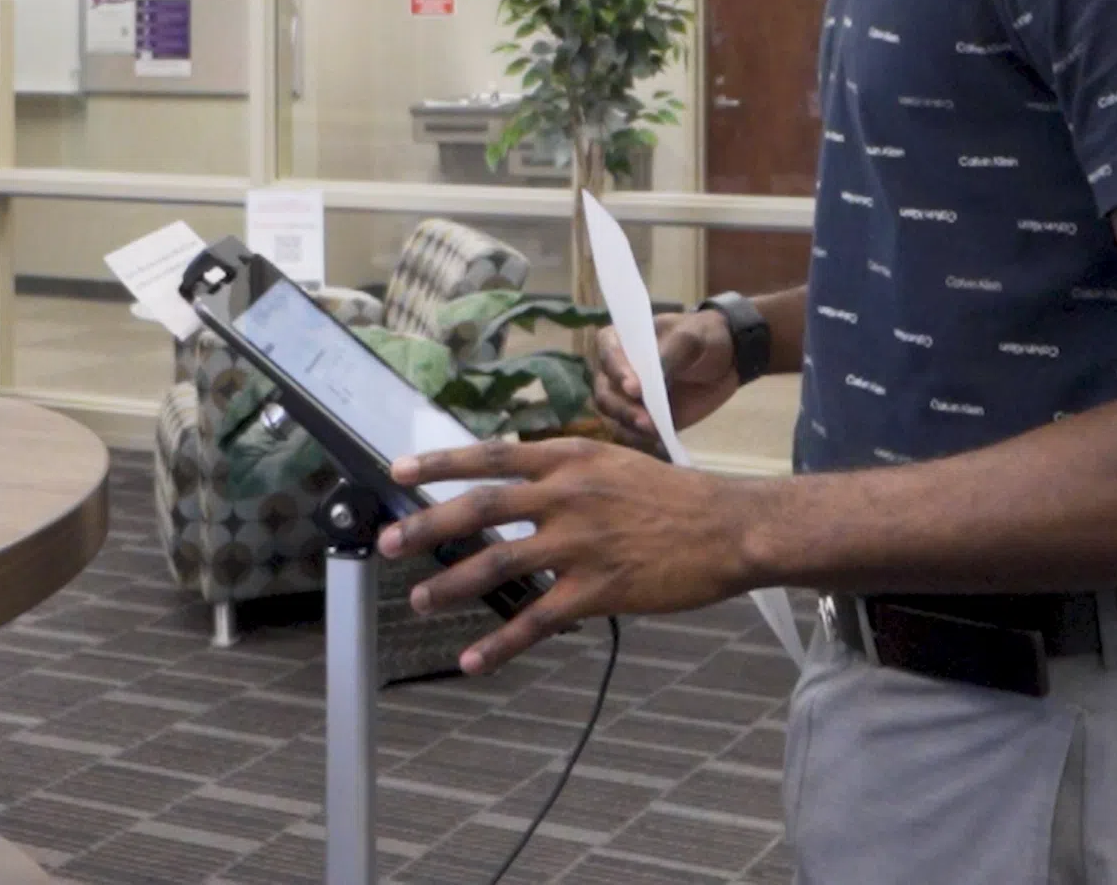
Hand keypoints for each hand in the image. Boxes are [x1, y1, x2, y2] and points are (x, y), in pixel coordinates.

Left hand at [381, 437, 756, 673]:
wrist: (729, 528)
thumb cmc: (674, 497)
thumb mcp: (614, 463)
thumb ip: (564, 470)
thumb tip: (512, 478)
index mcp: (570, 458)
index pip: (491, 456)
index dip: (439, 462)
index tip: (398, 469)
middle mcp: (568, 495)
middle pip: (479, 510)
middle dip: (426, 528)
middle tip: (388, 544)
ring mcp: (581, 543)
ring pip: (497, 566)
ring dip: (451, 586)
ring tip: (420, 600)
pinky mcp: (597, 589)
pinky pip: (536, 621)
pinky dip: (500, 645)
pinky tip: (474, 661)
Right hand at [592, 309, 737, 445]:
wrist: (723, 362)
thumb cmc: (701, 339)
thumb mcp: (692, 337)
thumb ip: (672, 352)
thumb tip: (657, 373)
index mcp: (619, 341)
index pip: (608, 355)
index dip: (618, 372)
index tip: (635, 389)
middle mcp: (613, 372)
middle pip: (605, 394)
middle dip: (623, 409)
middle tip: (646, 421)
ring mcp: (624, 399)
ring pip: (614, 419)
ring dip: (632, 429)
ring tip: (656, 434)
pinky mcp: (640, 421)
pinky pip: (632, 436)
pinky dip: (643, 442)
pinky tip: (662, 446)